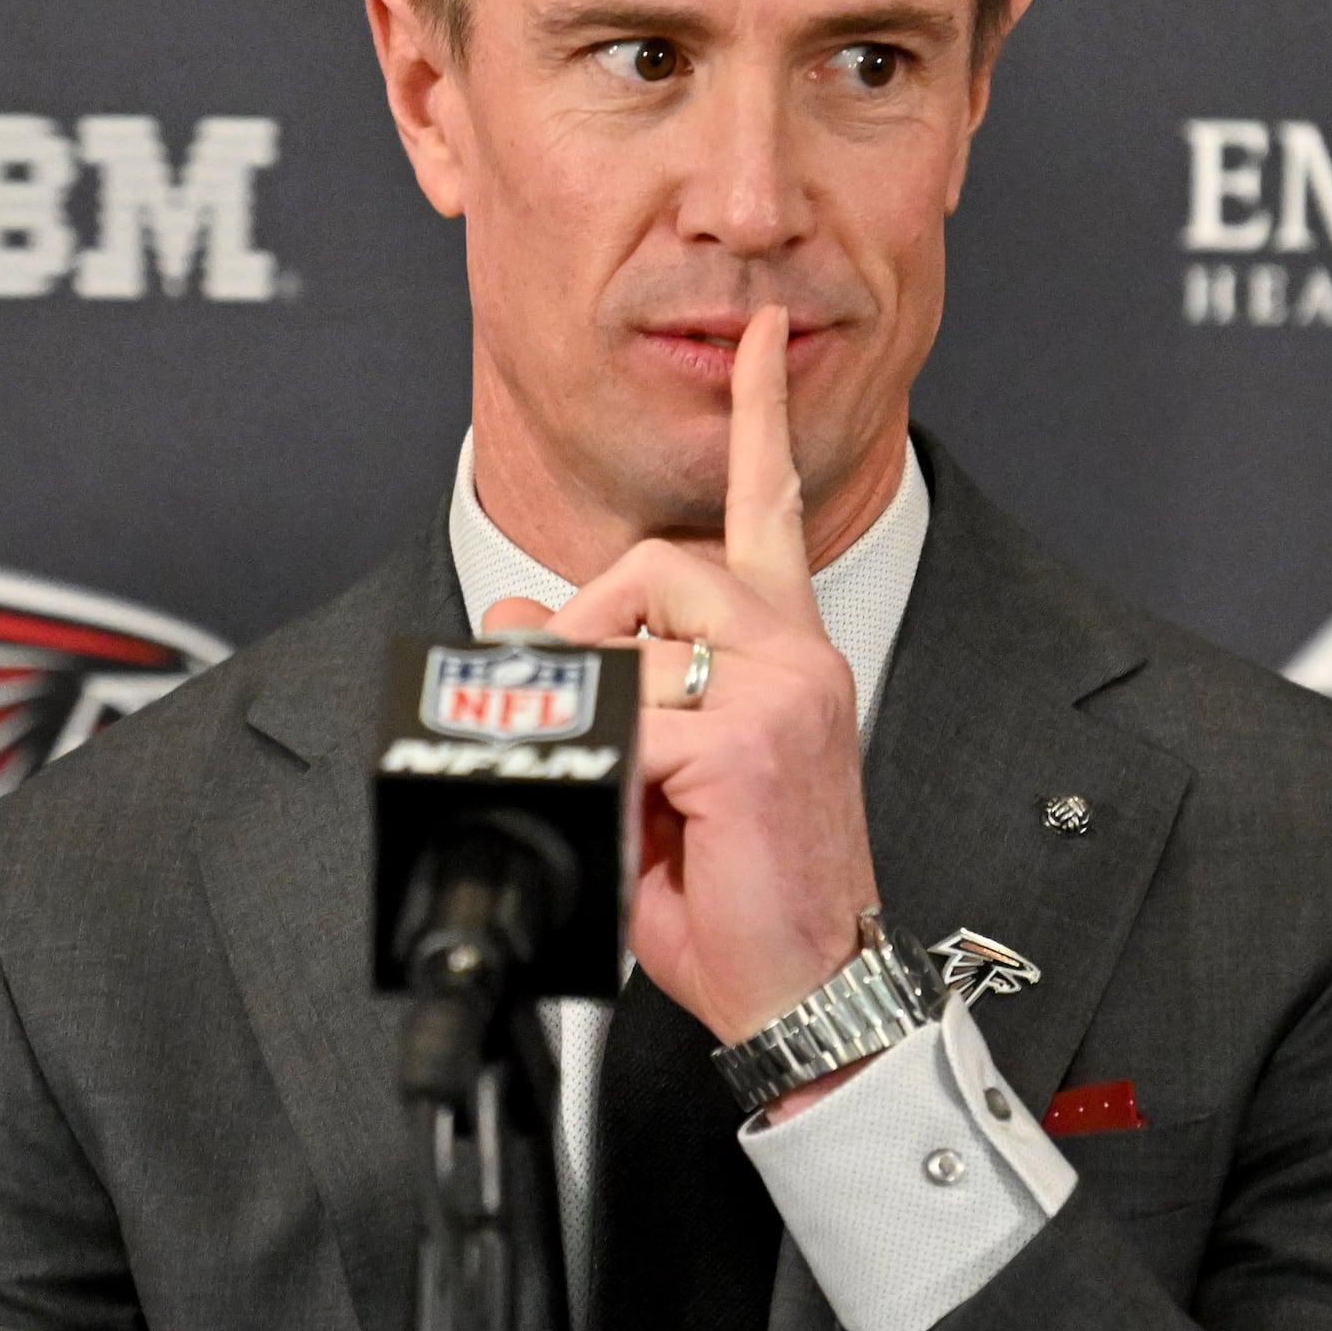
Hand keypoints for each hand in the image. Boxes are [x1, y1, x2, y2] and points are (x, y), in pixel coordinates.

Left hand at [478, 306, 880, 1051]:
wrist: (812, 994)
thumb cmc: (748, 903)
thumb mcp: (661, 783)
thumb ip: (609, 696)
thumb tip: (518, 623)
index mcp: (792, 654)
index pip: (772, 507)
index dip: (760, 416)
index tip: (759, 336)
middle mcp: (798, 654)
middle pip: (662, 560)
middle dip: (590, 618)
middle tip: (584, 708)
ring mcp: (785, 688)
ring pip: (640, 621)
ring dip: (598, 689)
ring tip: (624, 771)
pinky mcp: (754, 736)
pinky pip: (630, 718)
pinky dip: (610, 773)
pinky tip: (647, 826)